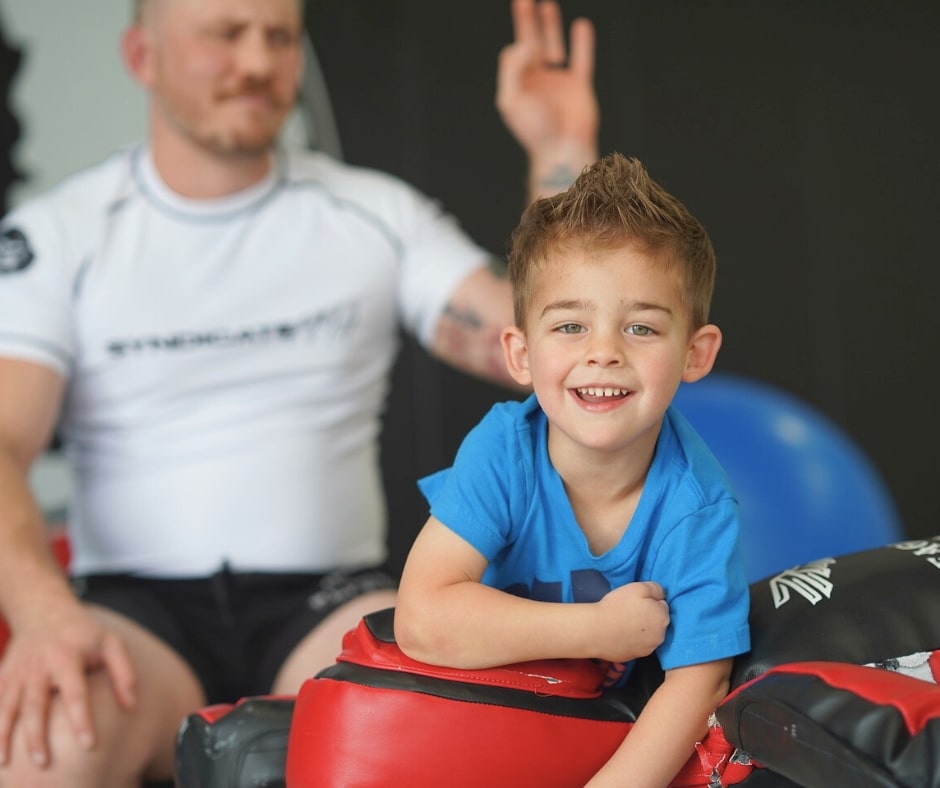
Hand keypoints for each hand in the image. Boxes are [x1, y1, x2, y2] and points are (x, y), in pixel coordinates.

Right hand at [0, 602, 135, 766]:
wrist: (44, 612)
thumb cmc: (84, 635)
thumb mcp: (110, 644)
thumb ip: (123, 673)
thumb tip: (131, 706)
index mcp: (67, 657)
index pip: (75, 694)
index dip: (82, 720)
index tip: (89, 746)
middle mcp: (38, 666)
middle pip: (35, 705)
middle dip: (37, 735)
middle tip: (44, 763)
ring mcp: (17, 672)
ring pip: (8, 707)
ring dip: (5, 736)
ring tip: (7, 763)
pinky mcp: (3, 677)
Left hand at [496, 0, 598, 169]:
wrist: (562, 150)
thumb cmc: (534, 130)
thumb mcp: (511, 100)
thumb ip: (512, 68)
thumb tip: (526, 43)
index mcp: (518, 85)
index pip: (514, 53)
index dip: (520, 44)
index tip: (529, 51)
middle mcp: (537, 81)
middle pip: (531, 42)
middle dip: (527, 21)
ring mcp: (559, 82)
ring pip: (554, 46)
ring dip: (550, 26)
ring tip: (546, 4)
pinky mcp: (580, 86)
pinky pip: (582, 60)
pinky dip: (582, 43)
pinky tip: (580, 26)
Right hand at [594, 581, 669, 662]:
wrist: (596, 630)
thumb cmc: (617, 606)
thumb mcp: (638, 587)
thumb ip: (655, 588)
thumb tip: (662, 595)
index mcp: (663, 617)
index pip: (662, 605)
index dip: (649, 601)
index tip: (635, 601)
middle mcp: (660, 636)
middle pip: (657, 622)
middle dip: (648, 616)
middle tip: (629, 611)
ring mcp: (648, 649)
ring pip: (648, 635)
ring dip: (642, 630)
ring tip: (624, 624)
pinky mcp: (635, 657)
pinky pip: (637, 645)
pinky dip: (632, 640)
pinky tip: (620, 634)